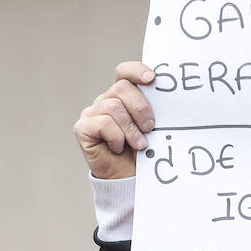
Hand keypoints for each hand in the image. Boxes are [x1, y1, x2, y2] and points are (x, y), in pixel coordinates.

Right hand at [74, 62, 156, 179]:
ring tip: (140, 144)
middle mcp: (105, 101)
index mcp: (122, 96)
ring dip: (130, 128)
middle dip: (140, 107)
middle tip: (150, 126)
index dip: (136, 71)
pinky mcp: (83, 128)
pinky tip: (118, 148)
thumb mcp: (151, 127)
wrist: (128, 179)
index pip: (124, 72)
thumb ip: (153, 109)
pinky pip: (102, 123)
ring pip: (113, 107)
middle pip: (121, 88)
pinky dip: (116, 137)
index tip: (152, 79)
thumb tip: (167, 95)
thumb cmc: (142, 152)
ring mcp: (91, 114)